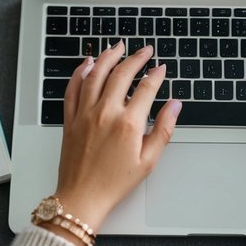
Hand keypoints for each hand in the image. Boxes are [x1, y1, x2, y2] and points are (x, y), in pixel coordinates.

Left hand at [52, 42, 181, 236]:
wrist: (82, 198)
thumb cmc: (114, 183)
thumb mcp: (148, 161)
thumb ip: (163, 129)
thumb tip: (174, 106)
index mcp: (127, 124)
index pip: (146, 88)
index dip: (156, 75)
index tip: (161, 68)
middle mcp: (105, 113)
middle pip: (121, 74)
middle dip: (135, 58)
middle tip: (144, 51)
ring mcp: (84, 114)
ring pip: (95, 74)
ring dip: (107, 56)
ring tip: (118, 46)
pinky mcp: (70, 119)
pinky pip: (73, 88)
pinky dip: (79, 72)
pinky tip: (87, 63)